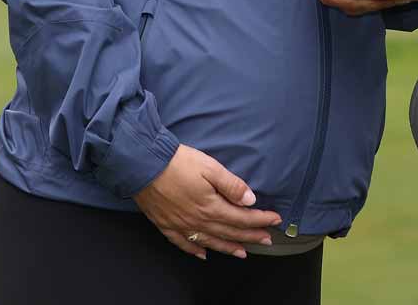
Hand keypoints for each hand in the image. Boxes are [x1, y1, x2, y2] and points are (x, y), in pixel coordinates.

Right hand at [133, 144, 281, 259]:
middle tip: (266, 239)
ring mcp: (181, 226)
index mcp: (211, 207)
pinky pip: (184, 244)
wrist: (143, 166)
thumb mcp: (210, 167)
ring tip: (243, 253)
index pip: (242, 217)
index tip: (275, 220)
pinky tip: (203, 254)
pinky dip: (195, 251)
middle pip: (229, 232)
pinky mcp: (166, 225)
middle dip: (250, 236)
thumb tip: (250, 201)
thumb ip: (231, 185)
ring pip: (210, 241)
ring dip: (228, 247)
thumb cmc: (177, 163)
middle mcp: (198, 221)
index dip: (260, 220)